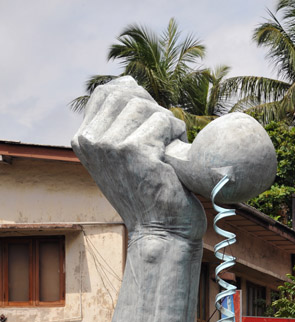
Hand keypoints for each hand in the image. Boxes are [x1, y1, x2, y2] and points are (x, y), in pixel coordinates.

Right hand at [72, 76, 205, 239]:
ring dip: (166, 125)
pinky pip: (164, 120)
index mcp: (83, 140)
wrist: (160, 232)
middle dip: (153, 111)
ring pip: (147, 106)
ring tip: (167, 153)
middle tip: (162, 143)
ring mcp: (109, 145)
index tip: (150, 129)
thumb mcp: (123, 156)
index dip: (137, 100)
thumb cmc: (149, 195)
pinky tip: (173, 160)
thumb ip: (118, 122)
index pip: (108, 92)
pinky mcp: (134, 150)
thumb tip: (129, 80)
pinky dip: (176, 136)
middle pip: (129, 94)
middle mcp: (90, 140)